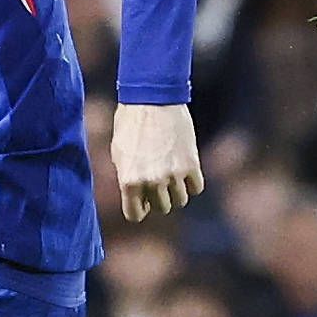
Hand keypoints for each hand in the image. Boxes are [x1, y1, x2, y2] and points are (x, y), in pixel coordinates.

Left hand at [111, 102, 204, 222]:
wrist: (152, 101)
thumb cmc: (130, 126)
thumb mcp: (119, 155)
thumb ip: (128, 179)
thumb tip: (138, 199)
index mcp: (129, 181)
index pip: (135, 215)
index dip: (139, 210)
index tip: (142, 204)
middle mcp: (152, 182)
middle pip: (161, 208)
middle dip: (158, 198)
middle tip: (156, 183)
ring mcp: (173, 175)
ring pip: (180, 200)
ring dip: (176, 191)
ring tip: (170, 174)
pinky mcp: (192, 165)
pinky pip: (196, 188)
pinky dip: (192, 183)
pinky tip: (185, 170)